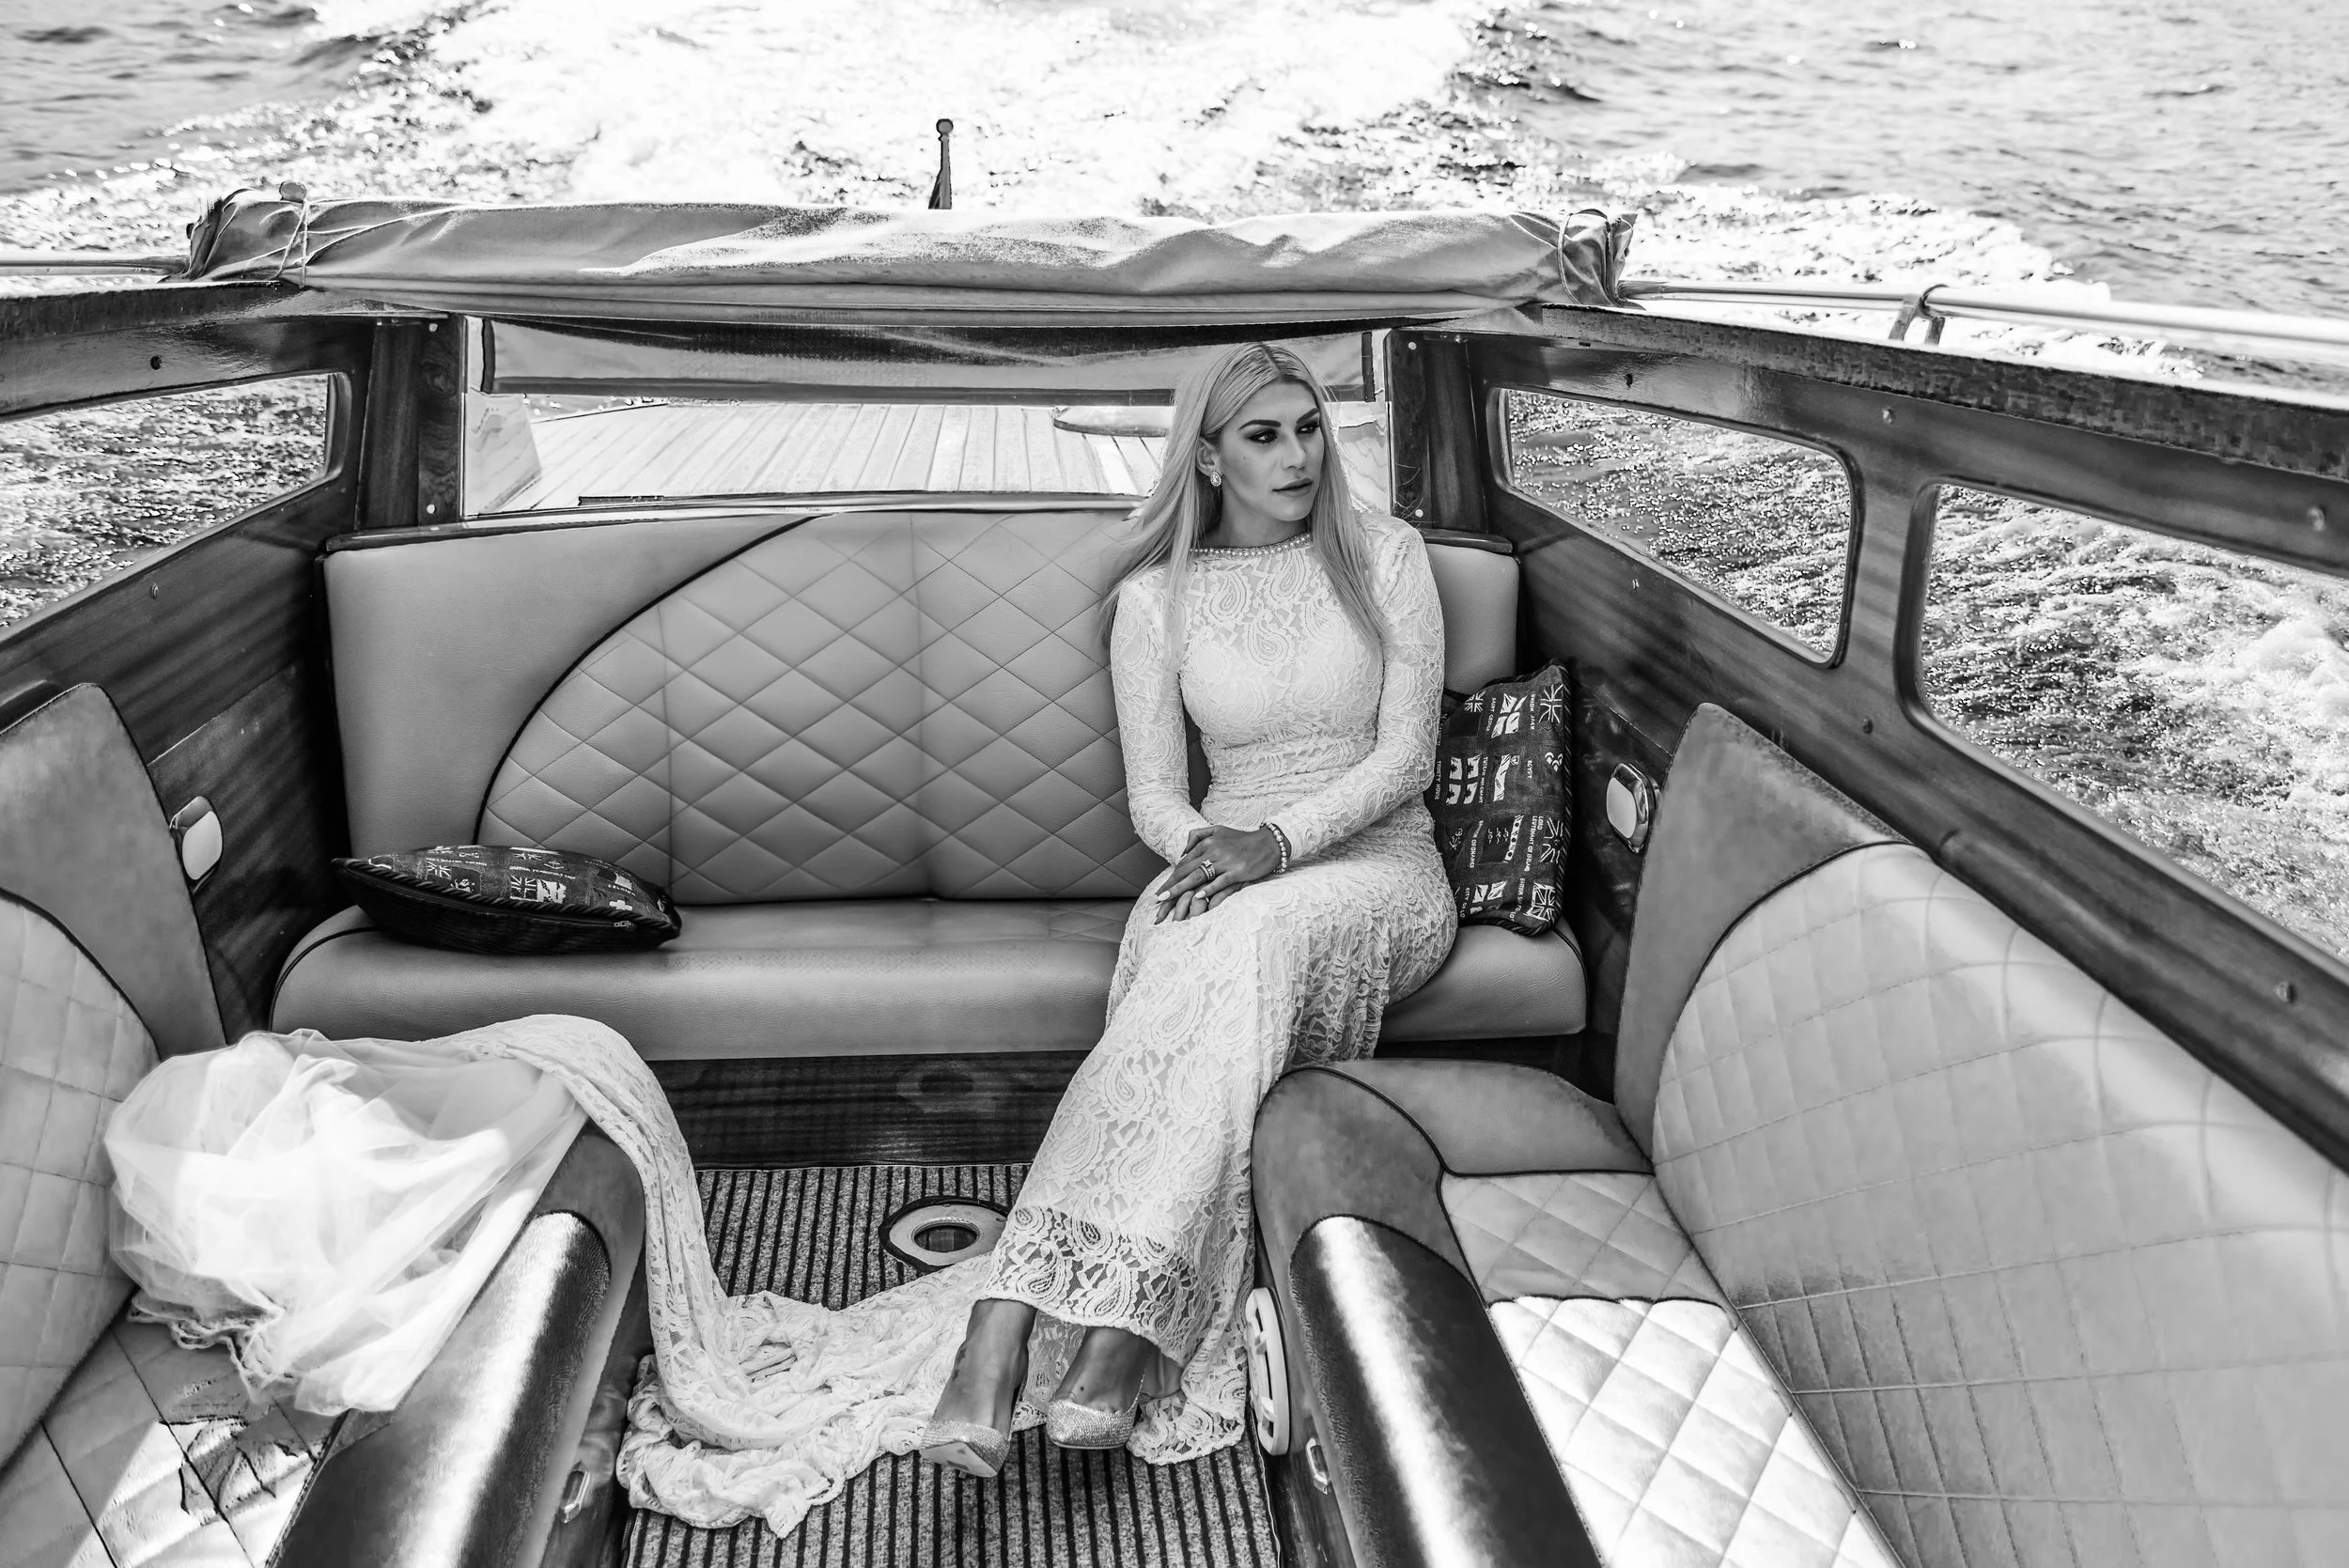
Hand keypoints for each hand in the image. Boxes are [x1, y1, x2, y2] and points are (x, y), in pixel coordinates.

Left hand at [1154, 824, 1281, 922]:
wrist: (1269, 843)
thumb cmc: (1242, 839)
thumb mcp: (1218, 829)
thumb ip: (1197, 835)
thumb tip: (1183, 850)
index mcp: (1207, 843)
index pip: (1184, 863)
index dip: (1170, 878)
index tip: (1160, 891)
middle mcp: (1213, 851)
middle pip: (1186, 871)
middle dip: (1170, 886)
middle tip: (1156, 900)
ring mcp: (1225, 861)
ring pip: (1198, 876)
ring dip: (1180, 889)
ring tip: (1166, 900)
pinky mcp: (1237, 871)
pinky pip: (1219, 882)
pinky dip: (1207, 889)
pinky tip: (1196, 897)